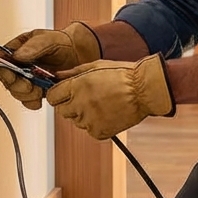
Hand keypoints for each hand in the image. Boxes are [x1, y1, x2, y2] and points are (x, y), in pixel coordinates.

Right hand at [0, 22, 101, 109]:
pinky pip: (29, 101)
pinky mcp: (38, 89)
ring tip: (41, 90)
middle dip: (18, 87)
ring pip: (18, 92)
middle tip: (31, 87)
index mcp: (18, 48)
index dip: (4, 71)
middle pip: (8, 80)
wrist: (83, 53)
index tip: (14, 78)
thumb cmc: (65, 41)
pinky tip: (43, 96)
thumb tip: (17, 56)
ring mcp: (29, 78)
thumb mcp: (50, 39)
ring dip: (28, 95)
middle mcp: (20, 64)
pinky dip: (34, 102)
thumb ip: (34, 46)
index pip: (1, 61)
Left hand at [46, 54, 175, 138]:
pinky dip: (96, 124)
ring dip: (84, 114)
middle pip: (62, 111)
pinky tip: (108, 112)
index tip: (64, 94)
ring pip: (76, 121)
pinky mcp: (99, 131)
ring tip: (102, 104)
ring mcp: (90, 120)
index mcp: (78, 86)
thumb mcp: (96, 66)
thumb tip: (57, 76)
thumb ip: (73, 73)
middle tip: (88, 97)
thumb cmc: (123, 74)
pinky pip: (90, 130)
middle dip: (71, 105)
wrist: (145, 90)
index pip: (52, 97)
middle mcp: (80, 104)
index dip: (58, 95)